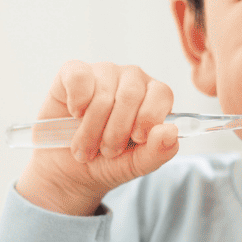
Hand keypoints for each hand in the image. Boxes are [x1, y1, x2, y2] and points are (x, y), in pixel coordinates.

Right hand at [15, 61, 178, 214]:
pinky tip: (75, 115)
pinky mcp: (74, 72)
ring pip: (102, 94)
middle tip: (107, 152)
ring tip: (87, 147)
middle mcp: (132, 79)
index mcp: (154, 97)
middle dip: (116, 132)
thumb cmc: (109, 162)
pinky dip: (76, 102)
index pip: (162, 94)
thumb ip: (159, 150)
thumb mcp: (137, 164)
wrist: (70, 169)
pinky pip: (79, 77)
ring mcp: (104, 72)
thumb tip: (170, 131)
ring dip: (91, 129)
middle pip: (130, 95)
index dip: (148, 118)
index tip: (136, 139)